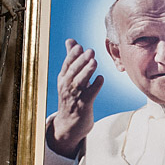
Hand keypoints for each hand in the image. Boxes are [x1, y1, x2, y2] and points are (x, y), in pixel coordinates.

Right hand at [47, 39, 102, 156]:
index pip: (66, 65)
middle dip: (81, 61)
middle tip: (90, 51)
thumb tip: (70, 40)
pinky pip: (89, 95)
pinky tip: (101, 79)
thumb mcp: (68, 77)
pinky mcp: (84, 106)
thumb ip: (71, 58)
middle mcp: (67, 87)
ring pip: (80, 83)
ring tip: (94, 62)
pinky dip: (95, 86)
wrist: (69, 124)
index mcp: (63, 79)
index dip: (72, 56)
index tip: (79, 46)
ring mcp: (75, 97)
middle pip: (73, 73)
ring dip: (87, 72)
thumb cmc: (71, 96)